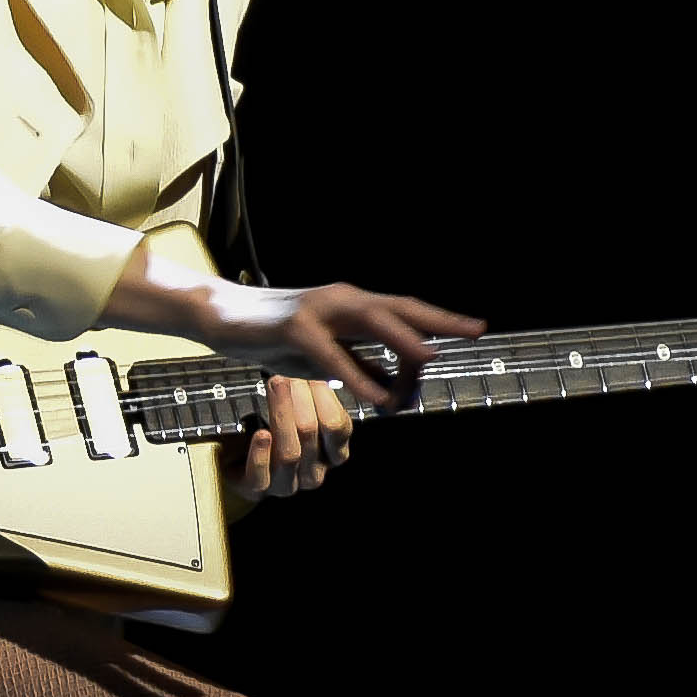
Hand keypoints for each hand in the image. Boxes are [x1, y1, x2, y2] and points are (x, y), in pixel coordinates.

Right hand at [105, 249, 484, 407]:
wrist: (221, 317)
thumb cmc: (273, 336)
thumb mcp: (322, 353)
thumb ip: (355, 363)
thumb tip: (389, 385)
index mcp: (351, 303)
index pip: (404, 309)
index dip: (439, 319)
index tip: (475, 328)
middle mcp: (341, 299)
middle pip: (400, 307)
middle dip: (439, 320)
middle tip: (476, 331)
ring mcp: (318, 311)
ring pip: (373, 321)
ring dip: (405, 343)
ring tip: (431, 364)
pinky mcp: (294, 329)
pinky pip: (335, 357)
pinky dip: (359, 377)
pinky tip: (377, 396)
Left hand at [226, 375, 352, 503]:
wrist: (241, 453)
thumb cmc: (279, 423)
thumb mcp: (304, 405)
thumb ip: (319, 390)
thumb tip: (330, 361)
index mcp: (333, 452)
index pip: (337, 427)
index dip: (324, 397)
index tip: (310, 370)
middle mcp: (314, 472)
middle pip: (311, 434)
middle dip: (298, 399)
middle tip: (287, 374)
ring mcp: (287, 484)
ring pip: (290, 454)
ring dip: (281, 416)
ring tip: (274, 388)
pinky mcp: (257, 489)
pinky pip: (262, 477)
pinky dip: (261, 454)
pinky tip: (261, 433)